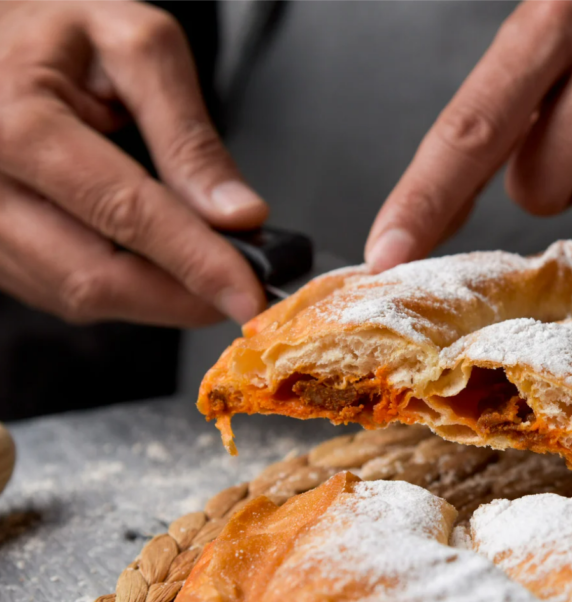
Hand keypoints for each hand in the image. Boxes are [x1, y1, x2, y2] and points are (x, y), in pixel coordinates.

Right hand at [0, 1, 268, 326]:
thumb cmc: (59, 32)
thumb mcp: (138, 49)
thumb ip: (189, 136)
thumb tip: (237, 214)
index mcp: (21, 123)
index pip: (126, 214)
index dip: (197, 263)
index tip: (249, 295)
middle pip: (95, 277)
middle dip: (181, 298)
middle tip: (241, 292)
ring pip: (75, 296)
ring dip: (153, 299)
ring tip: (201, 268)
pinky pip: (57, 290)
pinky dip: (119, 289)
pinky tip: (153, 264)